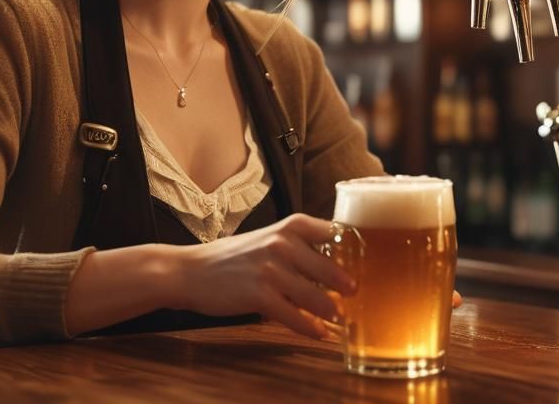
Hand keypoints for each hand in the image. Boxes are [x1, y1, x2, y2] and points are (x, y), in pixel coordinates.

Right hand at [169, 214, 355, 339]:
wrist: (191, 271)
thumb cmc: (233, 257)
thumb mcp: (268, 239)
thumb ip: (299, 246)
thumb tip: (335, 266)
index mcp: (289, 226)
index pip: (334, 232)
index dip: (353, 248)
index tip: (367, 261)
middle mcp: (282, 244)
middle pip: (330, 268)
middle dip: (346, 285)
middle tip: (356, 294)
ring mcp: (271, 269)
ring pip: (315, 296)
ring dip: (330, 311)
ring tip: (339, 318)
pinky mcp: (259, 295)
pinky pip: (294, 316)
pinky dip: (309, 327)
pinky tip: (318, 333)